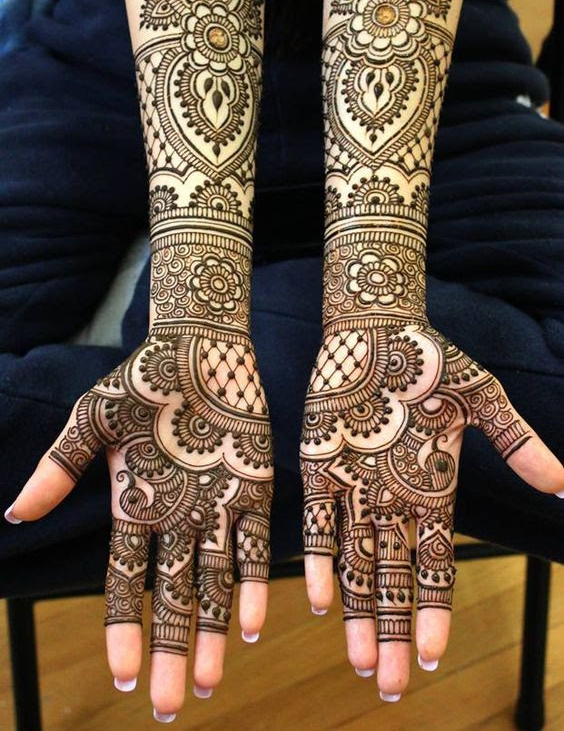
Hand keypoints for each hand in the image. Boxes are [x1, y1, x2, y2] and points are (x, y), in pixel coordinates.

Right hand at [7, 332, 272, 717]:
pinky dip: (251, 582)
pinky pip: (253, 544)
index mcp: (135, 507)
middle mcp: (176, 519)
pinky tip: (251, 624)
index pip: (126, 582)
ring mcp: (215, 507)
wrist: (199, 348)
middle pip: (172, 597)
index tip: (120, 676)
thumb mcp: (92, 421)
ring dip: (213, 633)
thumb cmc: (141, 380)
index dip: (124, 629)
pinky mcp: (251, 489)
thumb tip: (15, 512)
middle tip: (168, 707)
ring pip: (214, 583)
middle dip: (169, 651)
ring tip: (210, 683)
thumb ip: (60, 466)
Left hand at [300, 322, 562, 697]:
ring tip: (360, 664)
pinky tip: (318, 601)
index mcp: (432, 490)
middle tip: (390, 686)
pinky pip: (319, 524)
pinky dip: (319, 561)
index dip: (433, 611)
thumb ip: (517, 442)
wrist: (374, 328)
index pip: (435, 565)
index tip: (434, 655)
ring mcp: (354, 487)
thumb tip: (563, 483)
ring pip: (355, 564)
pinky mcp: (320, 469)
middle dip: (393, 632)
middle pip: (392, 580)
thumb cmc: (431, 360)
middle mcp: (392, 501)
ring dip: (357, 614)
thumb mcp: (482, 400)